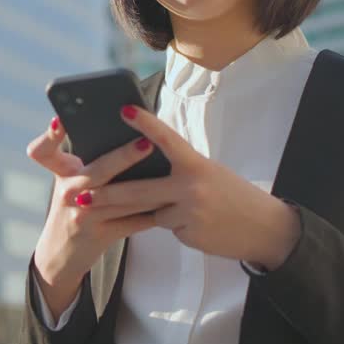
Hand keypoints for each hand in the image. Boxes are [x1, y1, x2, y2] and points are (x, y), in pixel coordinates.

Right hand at [26, 116, 159, 318]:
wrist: (61, 255)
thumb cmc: (72, 207)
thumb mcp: (70, 182)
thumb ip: (88, 161)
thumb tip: (131, 132)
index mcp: (60, 174)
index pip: (43, 152)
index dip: (49, 137)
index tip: (59, 121)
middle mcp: (68, 193)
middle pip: (96, 171)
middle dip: (123, 157)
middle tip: (146, 143)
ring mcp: (82, 216)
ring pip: (122, 198)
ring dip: (149, 186)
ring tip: (171, 171)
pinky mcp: (99, 235)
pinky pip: (132, 221)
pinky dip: (152, 211)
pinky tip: (170, 201)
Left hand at [78, 105, 300, 270]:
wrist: (264, 228)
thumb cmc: (231, 194)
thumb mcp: (208, 172)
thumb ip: (179, 168)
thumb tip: (144, 164)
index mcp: (197, 163)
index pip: (167, 138)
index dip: (144, 124)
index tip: (123, 110)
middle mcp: (192, 186)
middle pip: (139, 190)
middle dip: (106, 195)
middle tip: (78, 196)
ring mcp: (190, 212)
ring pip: (150, 211)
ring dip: (144, 210)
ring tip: (134, 208)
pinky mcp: (188, 234)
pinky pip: (165, 226)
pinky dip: (170, 223)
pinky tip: (192, 224)